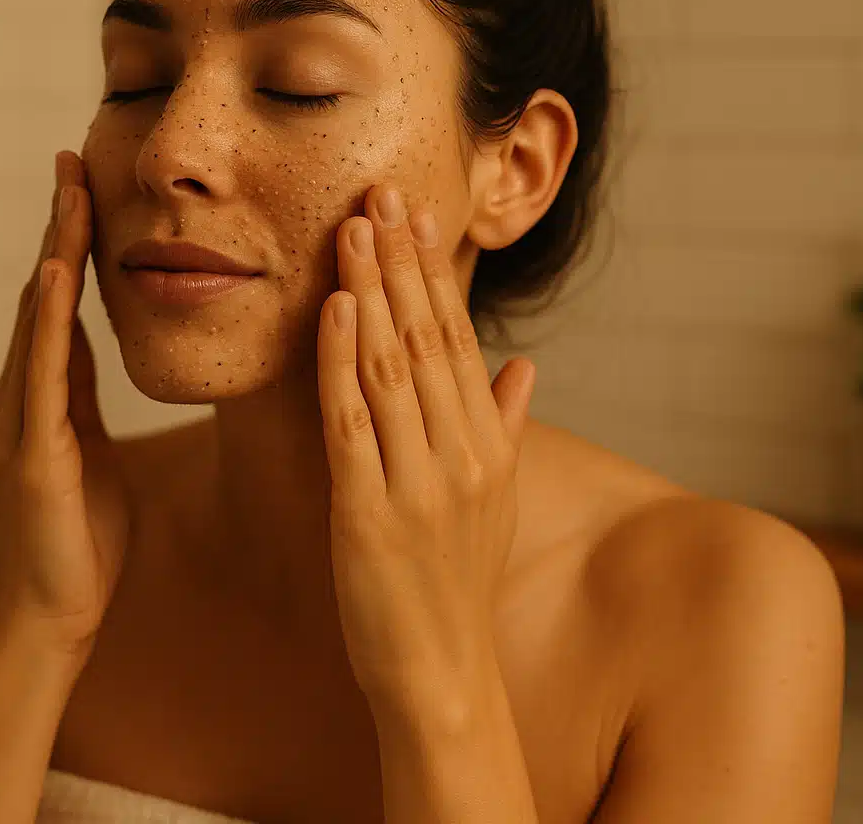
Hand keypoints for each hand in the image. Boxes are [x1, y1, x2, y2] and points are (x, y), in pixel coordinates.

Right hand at [0, 151, 128, 662]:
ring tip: (69, 193)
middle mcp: (16, 400)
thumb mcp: (90, 450)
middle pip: (39, 298)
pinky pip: (42, 376)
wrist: (51, 618)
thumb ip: (79, 396)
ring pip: (36, 323)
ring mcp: (18, 425)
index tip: (81, 186)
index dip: (67, 246)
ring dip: (54, 255)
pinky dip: (45, 322)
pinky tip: (54, 275)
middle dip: (58, 229)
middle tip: (71, 160)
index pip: (55, 306)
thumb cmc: (78, 541)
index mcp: (38, 399)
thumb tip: (82, 340)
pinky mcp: (32, 456)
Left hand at [317, 183, 534, 718]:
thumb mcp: (497, 500)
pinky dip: (343, 359)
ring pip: (392, 365)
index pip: (460, 339)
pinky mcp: (370, 511)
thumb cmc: (459, 581)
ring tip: (353, 228)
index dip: (435, 272)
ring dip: (372, 291)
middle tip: (381, 191)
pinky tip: (336, 309)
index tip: (418, 212)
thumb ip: (507, 425)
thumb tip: (527, 365)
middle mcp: (462, 455)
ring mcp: (418, 482)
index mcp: (489, 445)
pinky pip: (353, 420)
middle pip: (429, 337)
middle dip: (403, 260)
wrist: (440, 669)